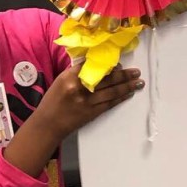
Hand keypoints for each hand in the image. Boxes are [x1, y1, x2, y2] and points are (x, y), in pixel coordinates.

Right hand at [4, 62, 142, 176]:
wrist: (49, 124)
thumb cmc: (53, 101)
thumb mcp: (60, 81)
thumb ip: (76, 73)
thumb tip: (95, 65)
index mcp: (70, 77)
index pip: (92, 66)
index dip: (107, 65)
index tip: (118, 63)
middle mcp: (80, 88)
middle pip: (106, 78)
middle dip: (123, 74)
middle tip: (136, 71)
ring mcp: (87, 101)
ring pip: (111, 91)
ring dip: (127, 86)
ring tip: (138, 81)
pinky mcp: (92, 113)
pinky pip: (110, 103)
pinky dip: (120, 97)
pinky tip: (129, 93)